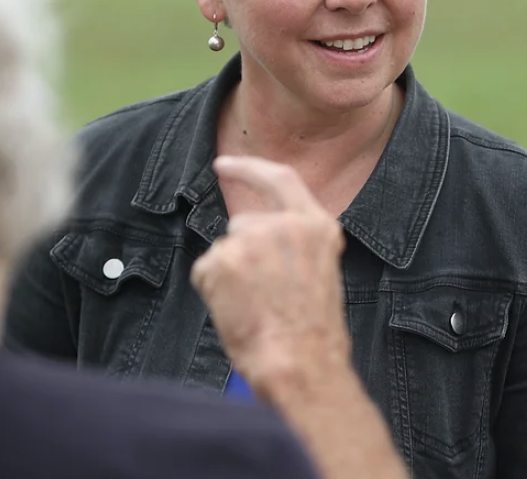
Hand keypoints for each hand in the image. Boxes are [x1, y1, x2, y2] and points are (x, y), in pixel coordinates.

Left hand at [190, 156, 351, 398]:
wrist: (300, 363)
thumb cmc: (313, 333)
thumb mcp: (320, 273)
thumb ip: (296, 246)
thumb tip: (260, 243)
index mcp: (316, 227)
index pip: (280, 179)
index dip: (249, 169)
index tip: (225, 165)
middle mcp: (284, 225)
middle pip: (243, 224)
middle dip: (241, 252)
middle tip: (258, 295)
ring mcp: (252, 239)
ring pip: (224, 250)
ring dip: (229, 275)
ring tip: (254, 308)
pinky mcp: (223, 259)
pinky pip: (206, 271)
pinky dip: (214, 291)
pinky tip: (237, 312)